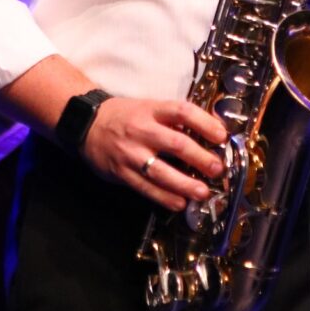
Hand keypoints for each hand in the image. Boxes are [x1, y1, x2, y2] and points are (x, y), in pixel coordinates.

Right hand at [81, 96, 226, 210]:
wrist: (86, 124)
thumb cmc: (126, 116)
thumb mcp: (150, 108)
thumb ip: (175, 119)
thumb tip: (211, 131)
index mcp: (152, 110)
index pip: (182, 111)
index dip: (205, 122)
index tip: (222, 136)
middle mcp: (142, 130)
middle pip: (176, 144)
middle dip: (201, 158)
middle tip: (218, 169)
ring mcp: (131, 153)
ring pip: (161, 171)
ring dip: (185, 184)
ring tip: (202, 192)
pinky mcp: (122, 173)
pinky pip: (146, 188)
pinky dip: (164, 197)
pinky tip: (180, 203)